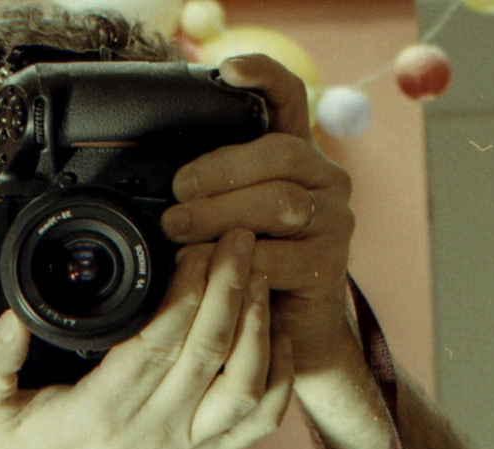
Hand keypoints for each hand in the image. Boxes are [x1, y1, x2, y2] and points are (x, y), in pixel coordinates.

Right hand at [0, 227, 292, 448]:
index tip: (192, 247)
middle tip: (236, 236)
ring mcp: (186, 443)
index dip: (183, 294)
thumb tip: (10, 321)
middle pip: (208, 354)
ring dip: (258, 325)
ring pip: (244, 385)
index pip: (155, 347)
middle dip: (228, 287)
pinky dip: (280, 376)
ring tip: (257, 272)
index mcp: (100, 413)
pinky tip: (276, 332)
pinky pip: (260, 419)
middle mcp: (152, 430)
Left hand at [160, 55, 355, 369]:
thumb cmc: (248, 271)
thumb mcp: (225, 222)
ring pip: (279, 203)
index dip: (263, 76)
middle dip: (219, 173)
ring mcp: (333, 221)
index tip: (226, 71)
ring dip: (222, 217)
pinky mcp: (328, 265)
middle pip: (278, 154)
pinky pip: (279, 257)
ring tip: (181, 233)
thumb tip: (161, 188)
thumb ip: (209, 194)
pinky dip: (238, 264)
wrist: (288, 332)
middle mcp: (324, 180)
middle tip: (175, 199)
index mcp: (297, 157)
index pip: (289, 99)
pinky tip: (209, 270)